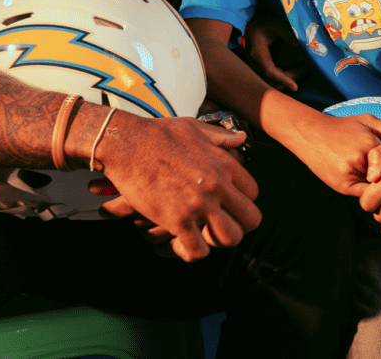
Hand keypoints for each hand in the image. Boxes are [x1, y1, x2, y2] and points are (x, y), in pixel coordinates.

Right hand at [95, 115, 260, 261]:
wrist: (126, 144)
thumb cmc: (157, 134)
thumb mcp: (195, 128)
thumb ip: (221, 137)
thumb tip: (241, 137)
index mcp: (223, 163)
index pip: (253, 193)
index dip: (242, 202)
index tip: (228, 205)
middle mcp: (217, 184)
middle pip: (250, 220)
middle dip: (238, 226)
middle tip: (219, 225)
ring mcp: (199, 203)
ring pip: (230, 238)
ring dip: (217, 241)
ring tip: (202, 235)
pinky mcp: (177, 220)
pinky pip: (198, 251)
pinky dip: (190, 252)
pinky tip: (180, 242)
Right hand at [244, 17, 307, 92]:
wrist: (252, 29)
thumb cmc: (264, 25)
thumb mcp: (277, 24)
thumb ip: (289, 33)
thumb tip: (303, 46)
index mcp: (257, 54)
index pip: (269, 71)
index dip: (283, 80)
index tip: (295, 87)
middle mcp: (254, 66)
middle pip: (273, 81)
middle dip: (291, 78)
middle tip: (306, 68)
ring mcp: (256, 70)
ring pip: (273, 84)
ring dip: (289, 79)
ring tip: (303, 69)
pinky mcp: (260, 72)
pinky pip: (272, 81)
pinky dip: (285, 79)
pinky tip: (296, 71)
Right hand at [290, 110, 380, 197]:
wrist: (310, 134)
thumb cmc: (342, 126)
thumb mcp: (368, 120)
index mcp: (370, 144)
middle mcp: (361, 161)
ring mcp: (350, 175)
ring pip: (377, 189)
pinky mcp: (341, 186)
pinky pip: (364, 195)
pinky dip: (370, 193)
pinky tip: (370, 185)